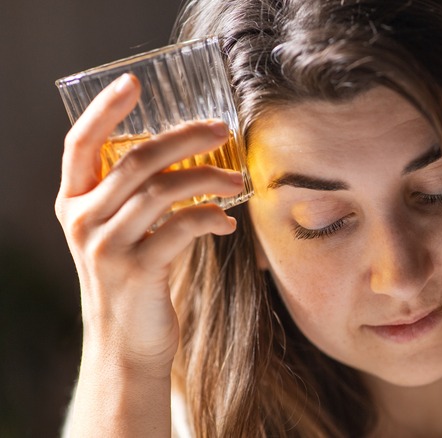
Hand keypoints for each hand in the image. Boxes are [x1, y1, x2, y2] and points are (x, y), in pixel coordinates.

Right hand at [55, 73, 242, 375]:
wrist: (125, 345)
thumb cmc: (133, 279)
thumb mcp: (120, 232)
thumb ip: (136, 196)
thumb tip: (189, 154)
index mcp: (73, 202)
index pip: (80, 143)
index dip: (105, 109)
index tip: (134, 81)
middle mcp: (81, 219)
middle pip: (136, 159)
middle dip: (185, 138)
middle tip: (222, 130)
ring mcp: (105, 247)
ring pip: (162, 190)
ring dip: (208, 178)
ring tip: (238, 179)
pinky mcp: (137, 271)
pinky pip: (181, 227)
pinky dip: (210, 216)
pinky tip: (227, 221)